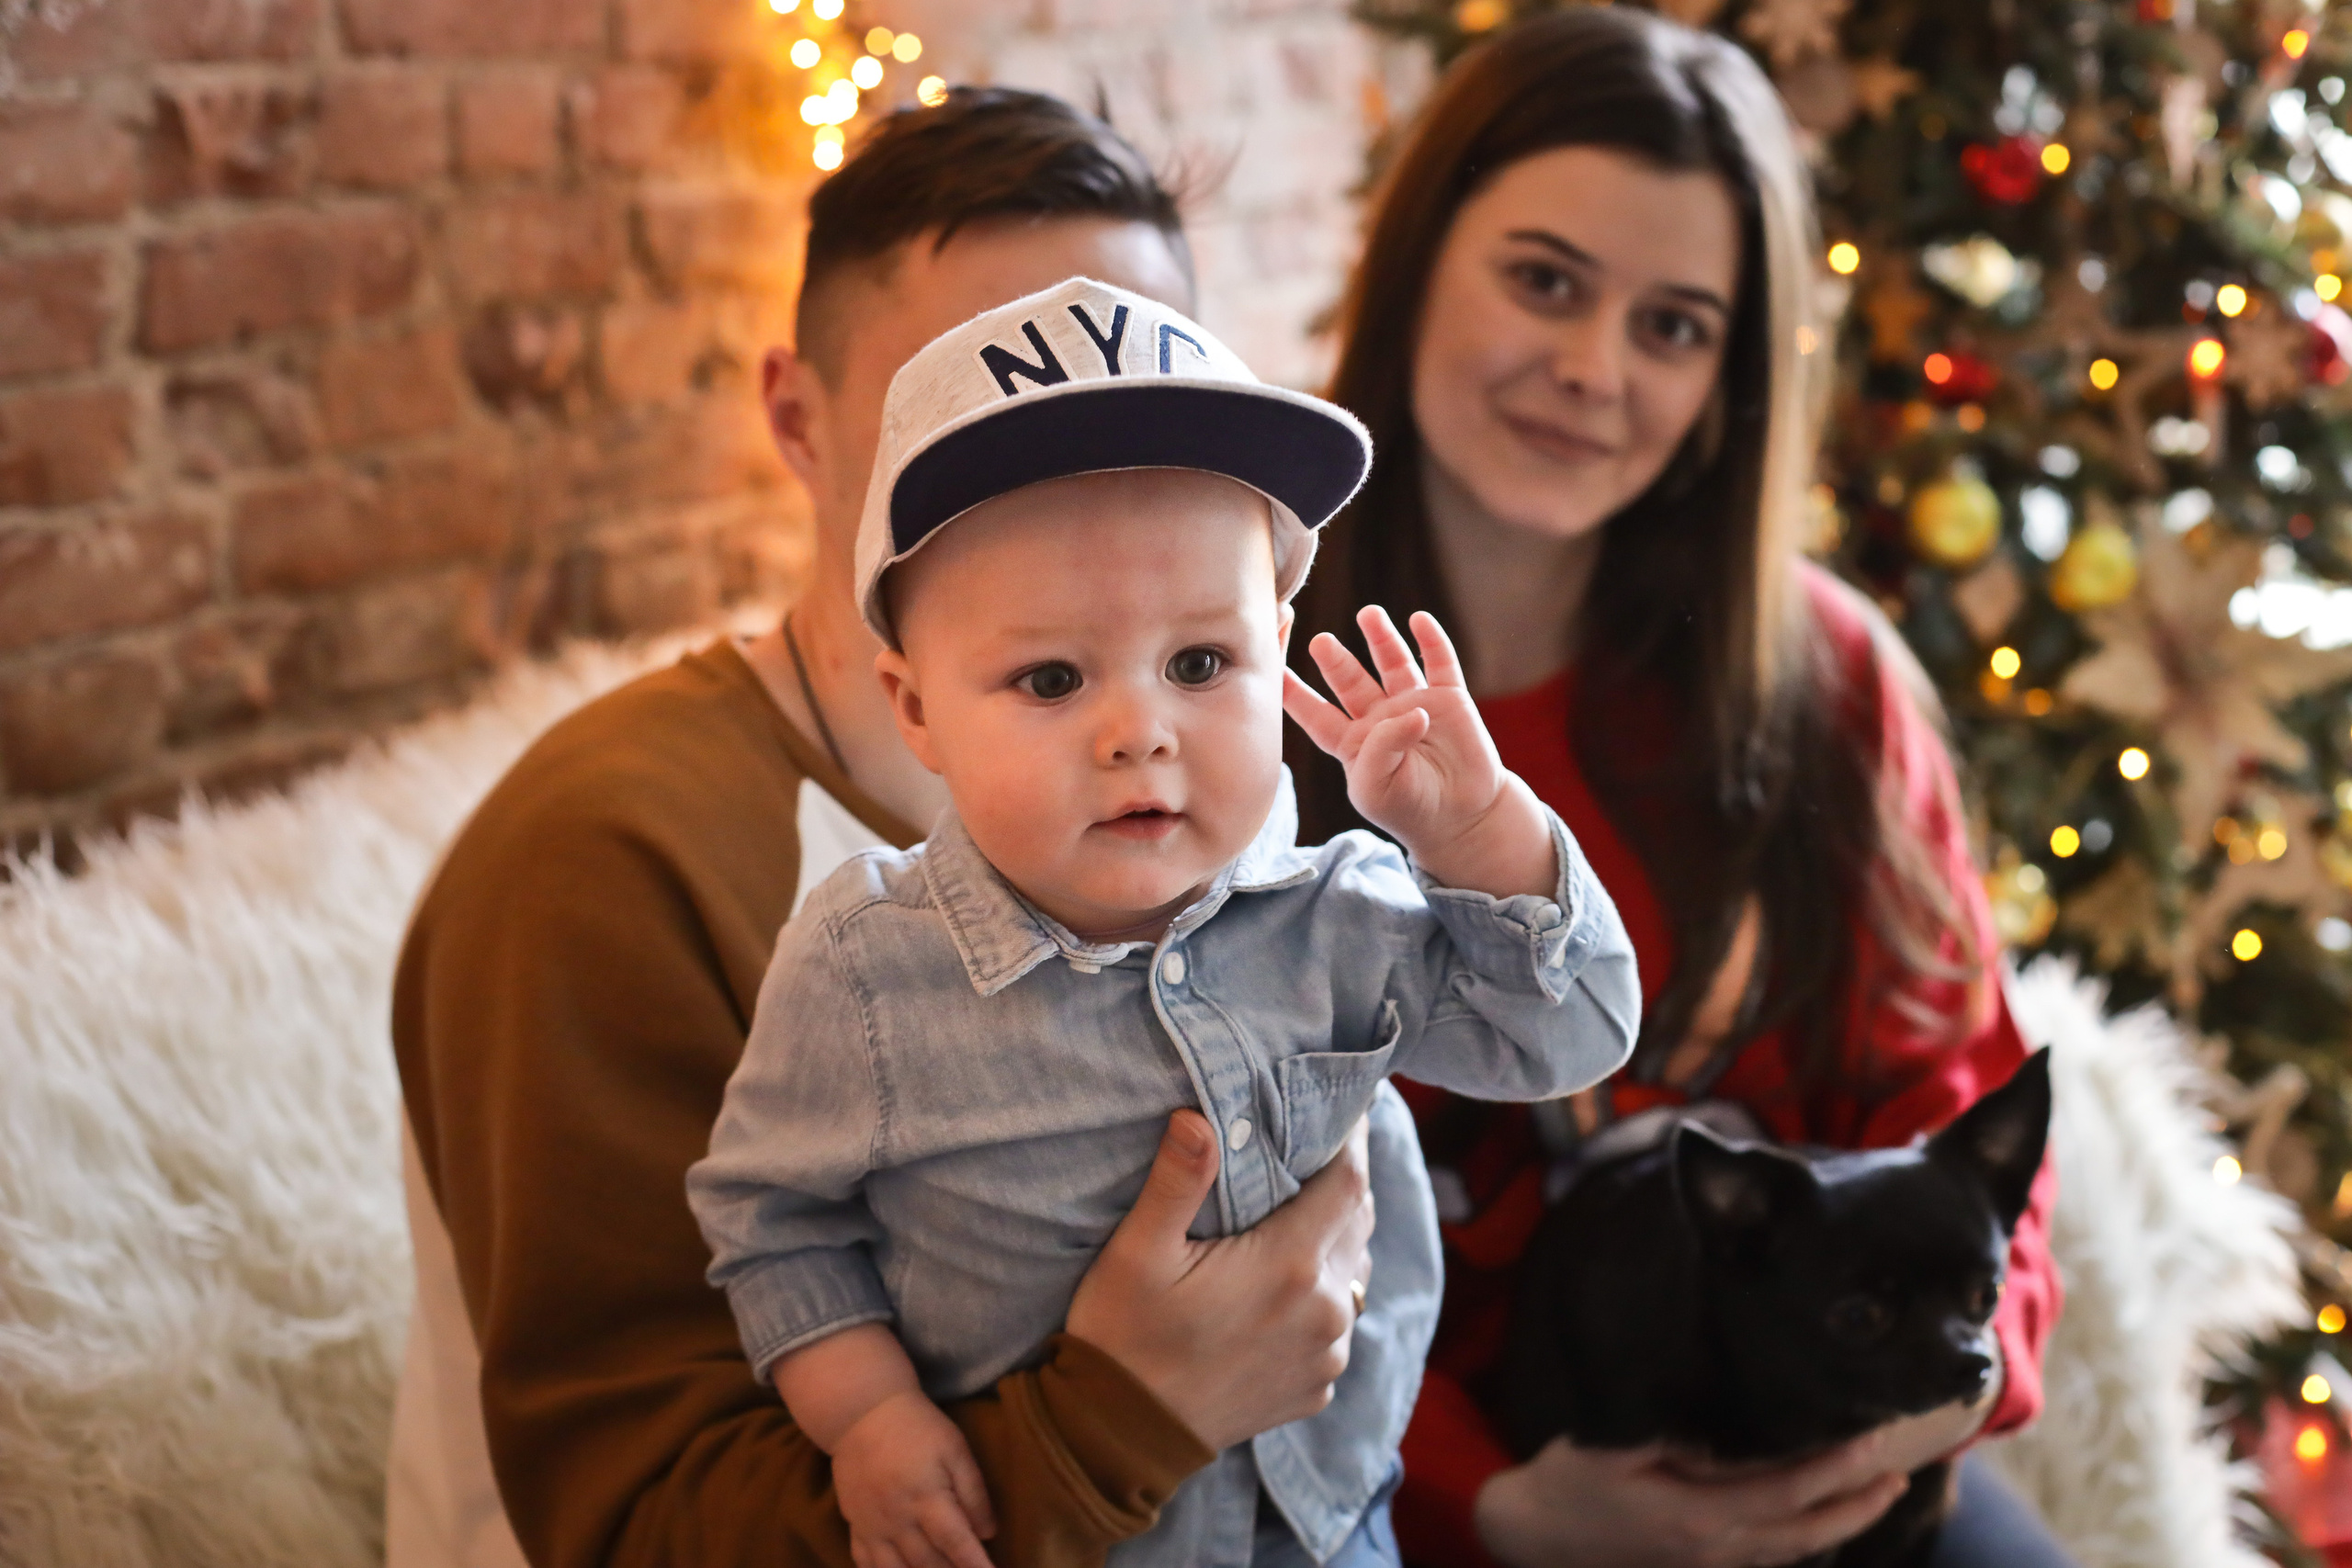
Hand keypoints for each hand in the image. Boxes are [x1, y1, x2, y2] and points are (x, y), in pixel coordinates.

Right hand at [833, 1390, 997, 1567]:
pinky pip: (865, 1563)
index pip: (956, 1542)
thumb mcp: (955, 1449)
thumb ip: (973, 1491)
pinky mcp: (855, 1525)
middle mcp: (898, 1519)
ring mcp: (872, 1526)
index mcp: (927, 1497)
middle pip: (929, 1563)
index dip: (976, 1565)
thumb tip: (988, 1533)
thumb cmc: (917, 1427)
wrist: (861, 1412)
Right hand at [1066, 1109, 1373, 1451]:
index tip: (1347, 1110)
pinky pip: (1335, 1325)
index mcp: (1290, 1266)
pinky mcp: (1315, 1389)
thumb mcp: (1137, 1252)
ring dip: (1336, 1241)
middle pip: (1358, 1225)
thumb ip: (1177, 1180)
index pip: (1350, 1183)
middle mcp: (1324, 1313)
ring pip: (1353, 1275)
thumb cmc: (1123, 1336)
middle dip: (1343, 1184)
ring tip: (1300, 1216)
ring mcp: (1325, 1357)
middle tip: (1316, 1153)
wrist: (1119, 1438)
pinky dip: (1321, 1296)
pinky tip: (1282, 1286)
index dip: (1354, 1141)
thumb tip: (1198, 1117)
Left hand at [1284, 607, 1553, 898]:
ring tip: (1368, 614)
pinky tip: (1419, 620)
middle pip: (1350, 682)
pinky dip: (1431, 641)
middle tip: (1320, 642)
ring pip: (1392, 663)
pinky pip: (1439, 664)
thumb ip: (1385, 747)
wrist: (1463, 819)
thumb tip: (1415, 710)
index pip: (1315, 714)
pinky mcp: (1449, 700)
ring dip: (1380, 638)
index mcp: (1352, 742)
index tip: (1272, 670)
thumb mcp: (1380, 787)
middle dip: (1335, 660)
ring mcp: (1414, 703)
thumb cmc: (1411, 809)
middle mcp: (1379, 717)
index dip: (1294, 694)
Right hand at [1472, 1430, 1910, 1567]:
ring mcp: (1710, 1565)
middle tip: (1900, 1468)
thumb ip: (1674, 1436)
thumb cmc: (1570, 1482)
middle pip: (1806, 1531)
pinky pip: (1770, 1557)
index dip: (1835, 1468)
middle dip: (1858, 1501)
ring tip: (1880, 1492)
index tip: (1872, 1438)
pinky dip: (1807, 1537)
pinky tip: (1821, 1517)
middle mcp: (1714, 1549)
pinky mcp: (1701, 1567)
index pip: (1786, 1492)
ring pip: (1795, 1550)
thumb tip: (1733, 1422)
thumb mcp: (1611, 1444)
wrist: (1536, 1538)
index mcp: (1696, 1516)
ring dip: (1843, 1523)